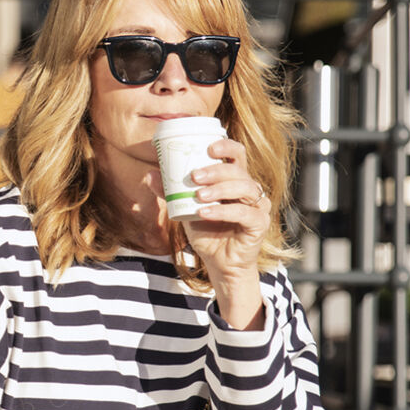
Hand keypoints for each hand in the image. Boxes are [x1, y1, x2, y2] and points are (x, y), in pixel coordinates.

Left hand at [154, 137, 270, 327]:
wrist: (218, 263)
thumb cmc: (206, 231)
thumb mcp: (185, 208)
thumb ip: (171, 192)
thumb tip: (150, 175)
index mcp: (234, 179)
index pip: (237, 154)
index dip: (226, 146)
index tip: (209, 148)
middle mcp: (250, 189)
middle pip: (238, 170)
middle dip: (216, 170)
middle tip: (195, 176)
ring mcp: (258, 205)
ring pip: (244, 188)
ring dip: (219, 189)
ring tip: (198, 196)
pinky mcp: (259, 223)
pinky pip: (244, 213)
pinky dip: (223, 211)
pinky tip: (205, 213)